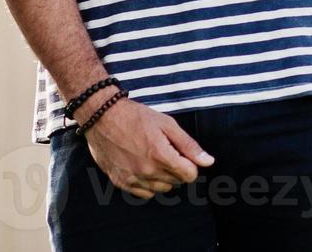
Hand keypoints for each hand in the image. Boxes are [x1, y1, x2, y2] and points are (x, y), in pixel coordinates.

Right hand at [81, 96, 214, 199]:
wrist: (103, 117)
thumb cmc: (136, 117)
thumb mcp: (167, 124)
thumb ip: (189, 145)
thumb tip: (208, 162)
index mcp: (161, 155)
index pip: (190, 175)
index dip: (190, 164)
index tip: (183, 154)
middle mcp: (147, 171)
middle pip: (176, 181)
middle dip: (177, 168)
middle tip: (166, 151)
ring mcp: (133, 178)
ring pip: (161, 189)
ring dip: (163, 177)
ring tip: (153, 158)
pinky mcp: (120, 182)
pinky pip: (144, 193)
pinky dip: (148, 184)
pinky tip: (143, 167)